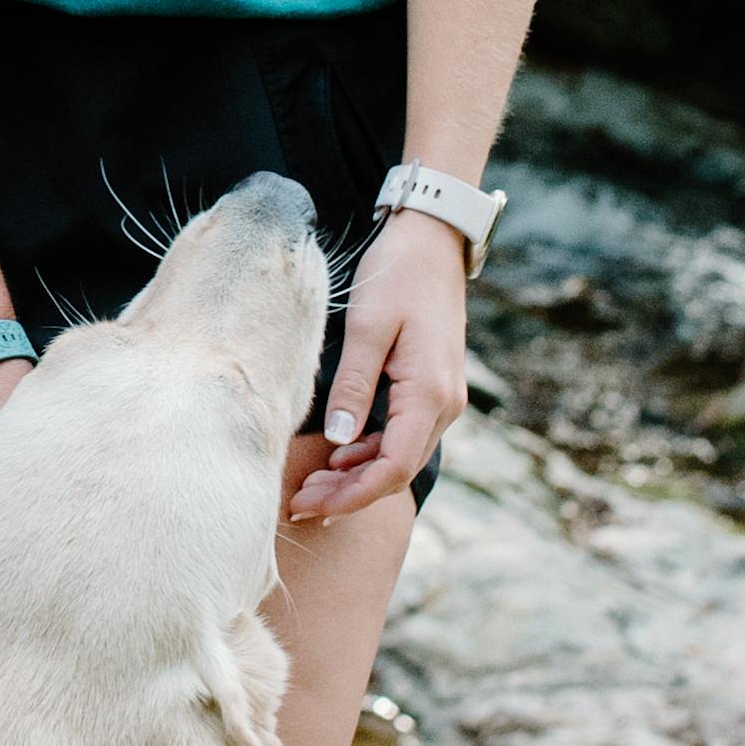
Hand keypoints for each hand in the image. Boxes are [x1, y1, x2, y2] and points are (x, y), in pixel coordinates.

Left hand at [284, 214, 471, 524]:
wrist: (434, 240)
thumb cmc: (399, 274)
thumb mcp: (368, 327)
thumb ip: (351, 385)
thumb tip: (336, 441)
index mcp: (429, 393)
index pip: (393, 468)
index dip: (351, 495)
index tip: (310, 504)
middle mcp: (444, 404)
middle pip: (397, 470)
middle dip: (348, 493)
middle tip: (299, 504)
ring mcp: (442, 397)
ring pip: (400, 455)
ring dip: (358, 475)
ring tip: (311, 485)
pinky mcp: (432, 388)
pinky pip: (403, 434)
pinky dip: (370, 451)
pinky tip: (338, 456)